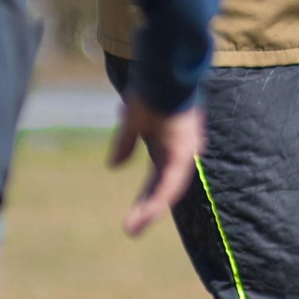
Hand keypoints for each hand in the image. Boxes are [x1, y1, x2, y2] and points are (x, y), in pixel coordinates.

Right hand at [107, 92, 204, 236]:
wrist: (163, 68)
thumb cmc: (151, 88)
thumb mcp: (133, 119)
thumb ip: (125, 143)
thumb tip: (113, 166)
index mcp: (172, 146)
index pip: (159, 179)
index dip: (147, 198)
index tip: (132, 218)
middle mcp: (182, 151)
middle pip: (164, 187)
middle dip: (147, 208)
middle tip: (130, 230)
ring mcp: (184, 151)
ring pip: (168, 189)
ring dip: (150, 209)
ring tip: (132, 228)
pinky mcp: (183, 150)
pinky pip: (170, 181)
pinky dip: (158, 198)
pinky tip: (147, 213)